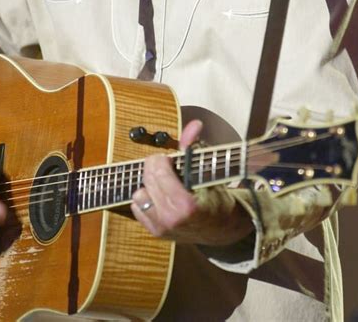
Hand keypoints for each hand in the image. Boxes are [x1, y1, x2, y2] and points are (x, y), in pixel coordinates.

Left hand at [131, 120, 253, 245]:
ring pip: (138, 194)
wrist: (221, 228)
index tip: (169, 158)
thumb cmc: (215, 196)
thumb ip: (196, 146)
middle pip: (148, 180)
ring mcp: (161, 227)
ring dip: (148, 184)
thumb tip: (195, 124)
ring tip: (163, 182)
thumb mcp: (208, 170)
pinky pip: (136, 207)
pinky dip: (145, 197)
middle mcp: (170, 219)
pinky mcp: (155, 232)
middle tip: (166, 165)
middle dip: (155, 167)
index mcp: (185, 206)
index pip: (159, 173)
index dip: (162, 160)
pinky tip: (159, 194)